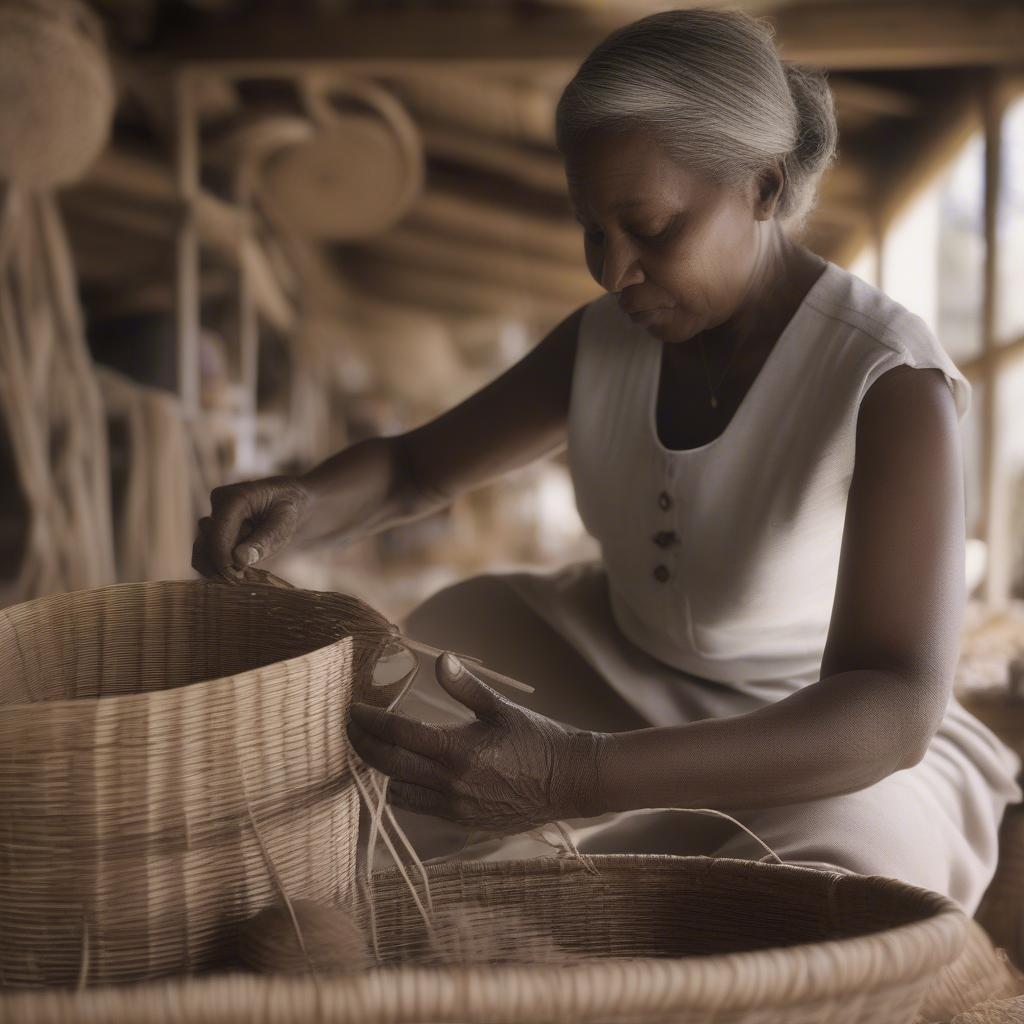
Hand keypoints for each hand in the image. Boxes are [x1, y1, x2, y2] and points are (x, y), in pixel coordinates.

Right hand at [192, 475, 313, 575]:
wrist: (286, 497)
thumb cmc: (287, 510)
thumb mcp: (284, 525)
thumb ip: (265, 541)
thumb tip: (239, 560)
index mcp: (236, 497)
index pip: (218, 532)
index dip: (222, 558)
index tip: (235, 577)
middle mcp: (218, 503)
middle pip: (205, 541)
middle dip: (219, 564)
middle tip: (241, 579)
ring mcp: (213, 514)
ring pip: (202, 548)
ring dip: (218, 565)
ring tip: (243, 572)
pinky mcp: (212, 527)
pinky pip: (206, 550)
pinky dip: (218, 563)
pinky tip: (238, 568)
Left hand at [346, 652, 606, 833]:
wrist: (570, 782)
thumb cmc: (537, 739)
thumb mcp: (501, 708)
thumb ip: (465, 687)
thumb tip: (439, 658)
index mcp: (458, 751)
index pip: (399, 734)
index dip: (371, 721)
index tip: (354, 709)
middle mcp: (450, 783)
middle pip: (389, 764)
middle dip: (363, 745)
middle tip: (348, 727)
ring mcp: (454, 807)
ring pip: (398, 791)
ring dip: (377, 770)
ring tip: (365, 749)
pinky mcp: (461, 822)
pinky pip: (418, 807)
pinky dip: (400, 789)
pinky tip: (396, 774)